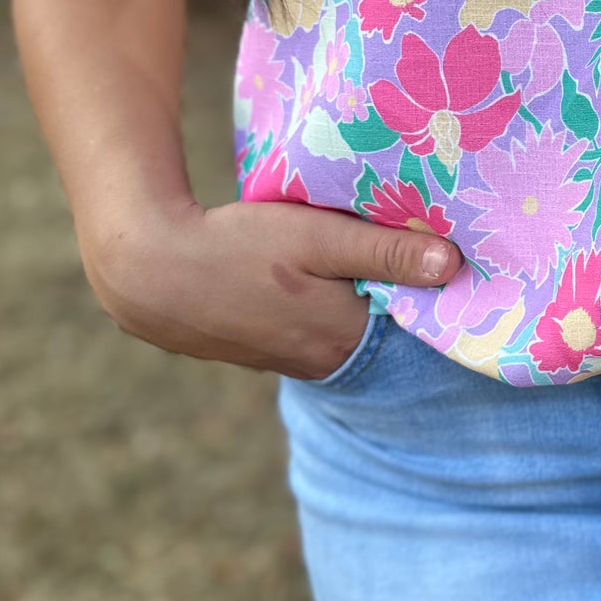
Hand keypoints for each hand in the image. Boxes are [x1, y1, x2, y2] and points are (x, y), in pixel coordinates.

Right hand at [79, 195, 461, 378]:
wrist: (147, 272)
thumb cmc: (237, 248)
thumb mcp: (318, 237)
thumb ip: (384, 250)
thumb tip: (454, 265)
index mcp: (345, 338)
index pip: (411, 319)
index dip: (425, 289)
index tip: (440, 254)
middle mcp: (323, 362)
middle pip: (378, 325)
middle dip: (392, 294)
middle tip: (403, 247)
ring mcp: (288, 362)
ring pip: (342, 328)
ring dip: (352, 299)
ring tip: (353, 260)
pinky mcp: (260, 352)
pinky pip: (310, 330)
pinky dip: (319, 306)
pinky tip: (308, 277)